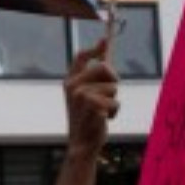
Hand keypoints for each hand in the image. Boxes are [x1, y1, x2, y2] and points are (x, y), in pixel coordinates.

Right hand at [64, 40, 118, 155]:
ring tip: (101, 112)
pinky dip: (114, 113)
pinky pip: (115, 103)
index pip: (81, 57)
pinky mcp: (93, 107)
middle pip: (104, 67)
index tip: (105, 40)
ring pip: (113, 88)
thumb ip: (94, 76)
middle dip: (113, 79)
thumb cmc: (87, 118)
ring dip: (113, 102)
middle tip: (109, 94)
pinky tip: (102, 120)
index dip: (94, 48)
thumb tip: (105, 53)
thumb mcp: (86, 96)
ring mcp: (82, 96)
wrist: (81, 144)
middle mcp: (73, 86)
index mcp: (69, 82)